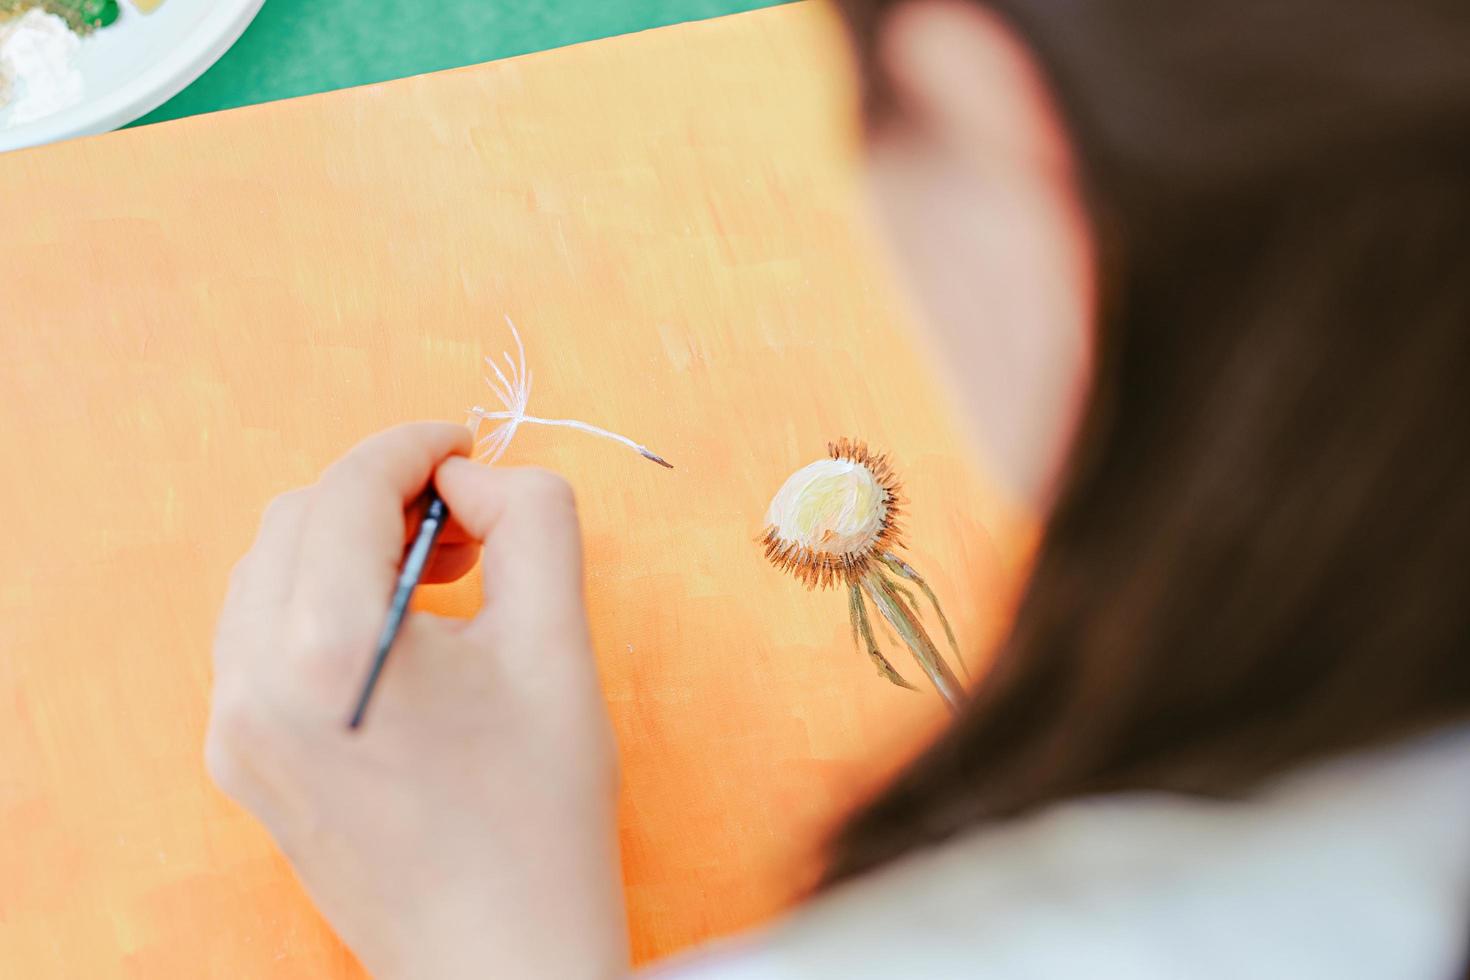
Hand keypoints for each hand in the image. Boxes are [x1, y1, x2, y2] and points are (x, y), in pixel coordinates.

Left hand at [206, 422, 627, 978]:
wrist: (500, 956)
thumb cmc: (539, 812)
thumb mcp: (558, 643)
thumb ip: (533, 519)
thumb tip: (475, 479)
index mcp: (321, 650)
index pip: (348, 491)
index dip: (413, 446)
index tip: (469, 443)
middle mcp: (250, 685)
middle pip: (296, 521)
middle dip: (382, 495)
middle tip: (467, 521)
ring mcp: (235, 731)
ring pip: (269, 575)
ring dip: (348, 544)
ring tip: (438, 576)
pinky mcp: (244, 764)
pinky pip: (262, 637)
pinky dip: (321, 602)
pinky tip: (396, 633)